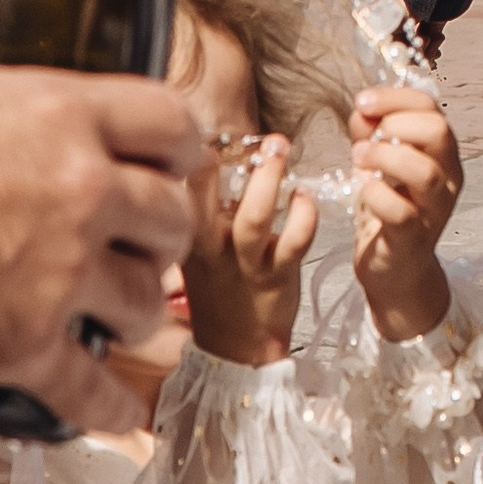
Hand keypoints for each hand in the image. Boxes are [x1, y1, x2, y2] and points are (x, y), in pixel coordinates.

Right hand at [0, 66, 202, 436]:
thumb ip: (12, 115)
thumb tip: (8, 124)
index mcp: (66, 115)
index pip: (170, 123)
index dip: (178, 149)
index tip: (174, 164)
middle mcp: (82, 192)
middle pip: (170, 219)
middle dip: (159, 235)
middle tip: (141, 244)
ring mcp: (59, 274)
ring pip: (144, 304)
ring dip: (133, 311)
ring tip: (116, 314)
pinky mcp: (23, 346)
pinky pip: (90, 389)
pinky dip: (110, 408)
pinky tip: (124, 414)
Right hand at [183, 135, 319, 365]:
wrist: (235, 349)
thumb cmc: (219, 287)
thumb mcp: (197, 248)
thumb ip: (204, 207)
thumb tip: (218, 149)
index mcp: (184, 234)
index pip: (178, 184)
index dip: (196, 152)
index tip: (218, 134)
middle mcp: (209, 247)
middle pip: (204, 195)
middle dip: (229, 157)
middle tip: (258, 136)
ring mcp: (243, 263)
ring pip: (253, 217)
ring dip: (269, 179)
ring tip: (281, 147)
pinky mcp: (277, 276)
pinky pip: (294, 240)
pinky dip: (303, 212)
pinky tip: (304, 197)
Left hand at [347, 91, 462, 341]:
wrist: (395, 269)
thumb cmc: (389, 209)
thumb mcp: (379, 164)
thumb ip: (371, 134)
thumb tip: (362, 110)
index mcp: (442, 152)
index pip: (432, 108)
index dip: (396, 97)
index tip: (363, 101)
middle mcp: (448, 178)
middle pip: (438, 132)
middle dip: (396, 124)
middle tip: (367, 138)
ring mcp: (435, 210)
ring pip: (424, 172)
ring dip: (384, 158)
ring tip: (358, 160)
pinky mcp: (415, 238)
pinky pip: (402, 212)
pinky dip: (376, 195)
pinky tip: (362, 190)